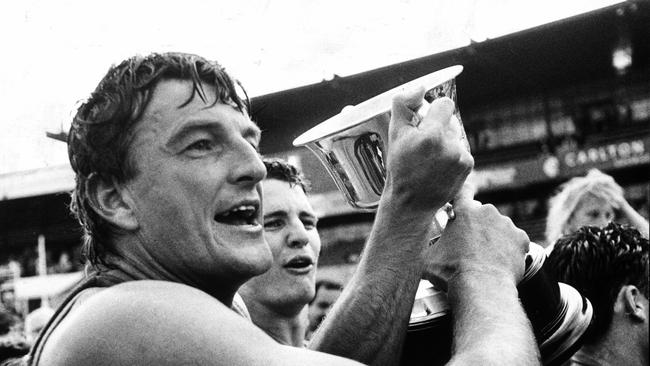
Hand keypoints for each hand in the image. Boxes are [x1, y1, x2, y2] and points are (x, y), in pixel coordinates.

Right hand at [383, 87, 473, 212]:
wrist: (412, 202)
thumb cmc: (400, 167)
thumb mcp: (394, 134)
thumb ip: (403, 104)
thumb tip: (420, 88)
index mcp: (432, 135)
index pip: (445, 104)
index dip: (433, 111)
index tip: (424, 121)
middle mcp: (450, 145)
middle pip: (450, 120)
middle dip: (437, 127)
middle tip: (422, 145)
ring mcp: (461, 156)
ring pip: (455, 135)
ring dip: (445, 141)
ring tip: (429, 158)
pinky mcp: (468, 166)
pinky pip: (461, 148)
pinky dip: (452, 154)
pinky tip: (438, 166)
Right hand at [422, 183, 529, 290]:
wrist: (481, 287)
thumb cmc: (451, 272)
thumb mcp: (427, 257)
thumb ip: (426, 246)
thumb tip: (415, 248)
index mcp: (463, 211)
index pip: (463, 191)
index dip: (462, 196)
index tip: (462, 202)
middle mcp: (487, 212)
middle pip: (482, 213)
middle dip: (477, 226)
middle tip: (470, 245)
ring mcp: (506, 224)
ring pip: (499, 227)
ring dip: (494, 238)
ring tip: (486, 258)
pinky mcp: (521, 238)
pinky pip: (515, 241)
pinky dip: (510, 249)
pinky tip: (500, 262)